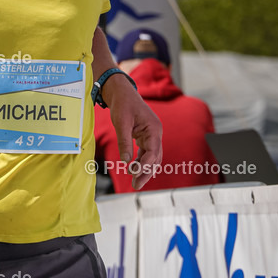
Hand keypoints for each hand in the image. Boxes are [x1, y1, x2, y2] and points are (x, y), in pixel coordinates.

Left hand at [104, 75, 162, 189]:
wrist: (121, 92)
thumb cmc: (122, 104)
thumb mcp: (121, 123)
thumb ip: (124, 142)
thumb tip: (125, 161)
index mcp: (154, 129)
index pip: (153, 152)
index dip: (144, 165)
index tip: (135, 174)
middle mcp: (156, 133)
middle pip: (155, 157)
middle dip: (146, 172)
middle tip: (137, 185)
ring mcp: (152, 135)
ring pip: (151, 157)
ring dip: (144, 169)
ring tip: (136, 182)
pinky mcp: (145, 135)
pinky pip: (146, 152)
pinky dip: (141, 161)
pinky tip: (135, 170)